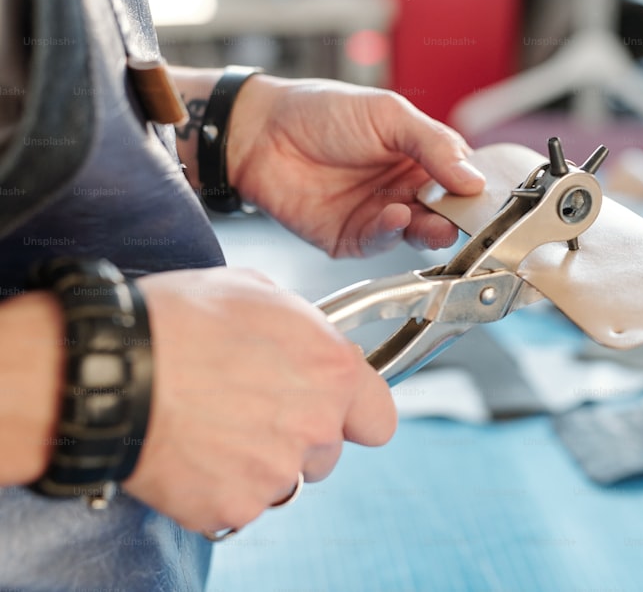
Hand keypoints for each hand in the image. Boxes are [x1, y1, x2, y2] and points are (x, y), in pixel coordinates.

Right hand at [121, 268, 396, 533]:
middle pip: (328, 452)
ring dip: (262, 462)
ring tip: (215, 428)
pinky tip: (192, 451)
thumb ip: (302, 325)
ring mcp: (275, 473)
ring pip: (285, 480)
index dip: (357, 413)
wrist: (108, 370)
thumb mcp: (254, 291)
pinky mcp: (234, 507)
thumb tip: (308, 338)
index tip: (341, 412)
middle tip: (249, 409)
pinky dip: (219, 487)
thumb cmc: (175, 323)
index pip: (379, 418)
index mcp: (330, 372)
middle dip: (298, 435)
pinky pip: (240, 504)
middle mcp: (314, 426)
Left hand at [226, 76, 485, 256]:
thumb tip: (473, 178)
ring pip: (418, 233)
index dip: (475, 189)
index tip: (486, 197)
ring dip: (430, 230)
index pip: (462, 179)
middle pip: (446, 212)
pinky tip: (395, 215)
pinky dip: (392, 231)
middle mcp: (405, 189)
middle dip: (458, 218)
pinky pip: (381, 242)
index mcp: (421, 156)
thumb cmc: (321, 111)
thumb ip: (433, 145)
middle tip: (466, 217)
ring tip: (436, 221)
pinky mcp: (353, 238)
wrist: (260, 132)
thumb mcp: (388, 114)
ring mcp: (380, 215)